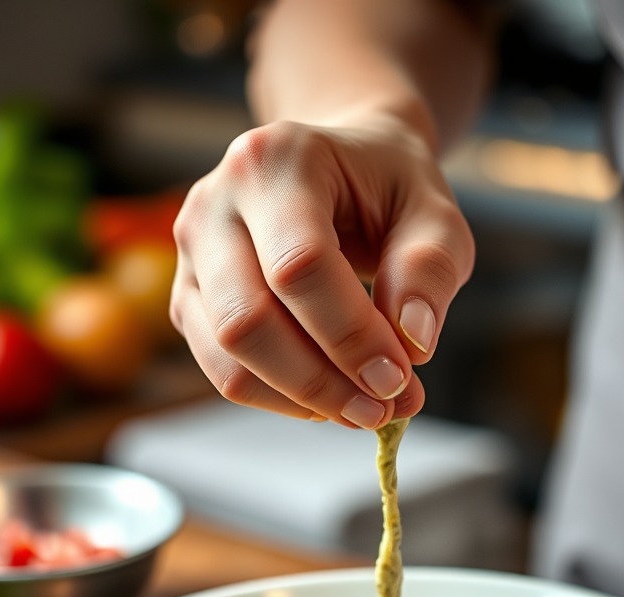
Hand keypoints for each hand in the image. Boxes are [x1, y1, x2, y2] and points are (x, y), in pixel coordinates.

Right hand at [170, 115, 474, 428]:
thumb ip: (429, 270)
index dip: (350, 335)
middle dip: (321, 380)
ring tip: (364, 409)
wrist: (342, 170)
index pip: (300, 266)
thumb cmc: (388, 190)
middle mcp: (215, 203)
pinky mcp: (189, 299)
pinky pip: (223, 370)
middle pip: (247, 319)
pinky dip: (280, 398)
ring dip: (300, 399)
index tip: (399, 379)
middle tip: (383, 409)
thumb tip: (412, 342)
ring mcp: (192, 254)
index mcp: (275, 161)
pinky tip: (330, 396)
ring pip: (227, 355)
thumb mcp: (434, 213)